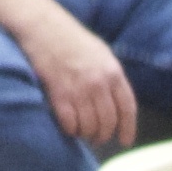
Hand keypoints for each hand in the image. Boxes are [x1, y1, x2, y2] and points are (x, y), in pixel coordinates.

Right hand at [17, 2, 138, 152]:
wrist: (43, 29)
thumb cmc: (71, 39)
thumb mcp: (101, 53)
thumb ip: (111, 76)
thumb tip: (116, 101)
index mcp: (113, 72)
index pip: (127, 108)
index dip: (128, 128)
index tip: (125, 141)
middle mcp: (99, 84)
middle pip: (108, 122)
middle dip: (104, 135)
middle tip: (98, 139)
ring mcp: (79, 90)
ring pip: (90, 126)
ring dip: (87, 134)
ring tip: (82, 133)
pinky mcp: (59, 95)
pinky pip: (70, 124)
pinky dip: (71, 130)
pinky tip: (69, 127)